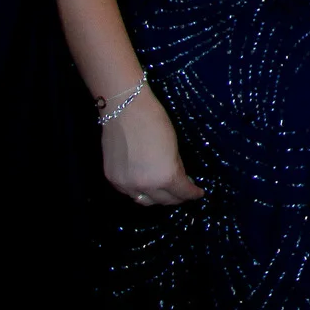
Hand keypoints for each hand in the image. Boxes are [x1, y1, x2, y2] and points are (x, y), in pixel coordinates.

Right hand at [102, 90, 205, 206]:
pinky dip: (138, 190)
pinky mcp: (111, 178)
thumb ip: (176, 167)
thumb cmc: (155, 121)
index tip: (198, 193)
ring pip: (143, 200)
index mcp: (165, 176)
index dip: (192, 194)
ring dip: (156, 198)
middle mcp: (144, 185)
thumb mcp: (174, 146)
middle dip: (175, 198)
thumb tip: (178, 178)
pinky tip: (144, 183)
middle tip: (183, 192)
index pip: (182, 193)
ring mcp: (125, 184)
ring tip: (164, 191)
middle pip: (163, 201)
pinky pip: (128, 192)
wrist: (125, 109)